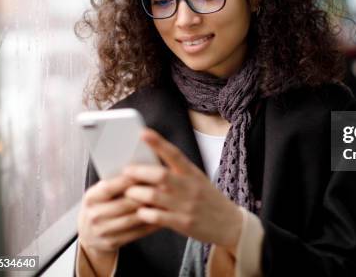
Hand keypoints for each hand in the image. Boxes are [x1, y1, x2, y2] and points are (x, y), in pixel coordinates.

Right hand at [77, 174, 159, 254]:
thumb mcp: (99, 193)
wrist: (89, 234)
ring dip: (150, 210)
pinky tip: (162, 217)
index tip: (145, 173)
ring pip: (132, 219)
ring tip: (165, 201)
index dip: (127, 181)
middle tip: (163, 187)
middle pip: (124, 204)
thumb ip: (115, 183)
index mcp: (90, 198)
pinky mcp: (112, 242)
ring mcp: (102, 231)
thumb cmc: (100, 206)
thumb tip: (139, 170)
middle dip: (145, 195)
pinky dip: (150, 224)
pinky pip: (136, 233)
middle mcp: (94, 215)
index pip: (109, 188)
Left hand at [123, 128, 242, 253]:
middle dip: (139, 172)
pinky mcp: (183, 223)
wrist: (230, 223)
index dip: (158, 143)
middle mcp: (190, 187)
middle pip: (160, 175)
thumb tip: (150, 164)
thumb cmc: (209, 200)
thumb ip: (178, 173)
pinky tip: (140, 212)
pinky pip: (157, 217)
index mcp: (193, 173)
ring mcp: (186, 206)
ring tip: (128, 193)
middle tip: (126, 171)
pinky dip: (144, 213)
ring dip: (136, 193)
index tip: (143, 133)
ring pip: (154, 195)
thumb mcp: (198, 180)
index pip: (174, 154)